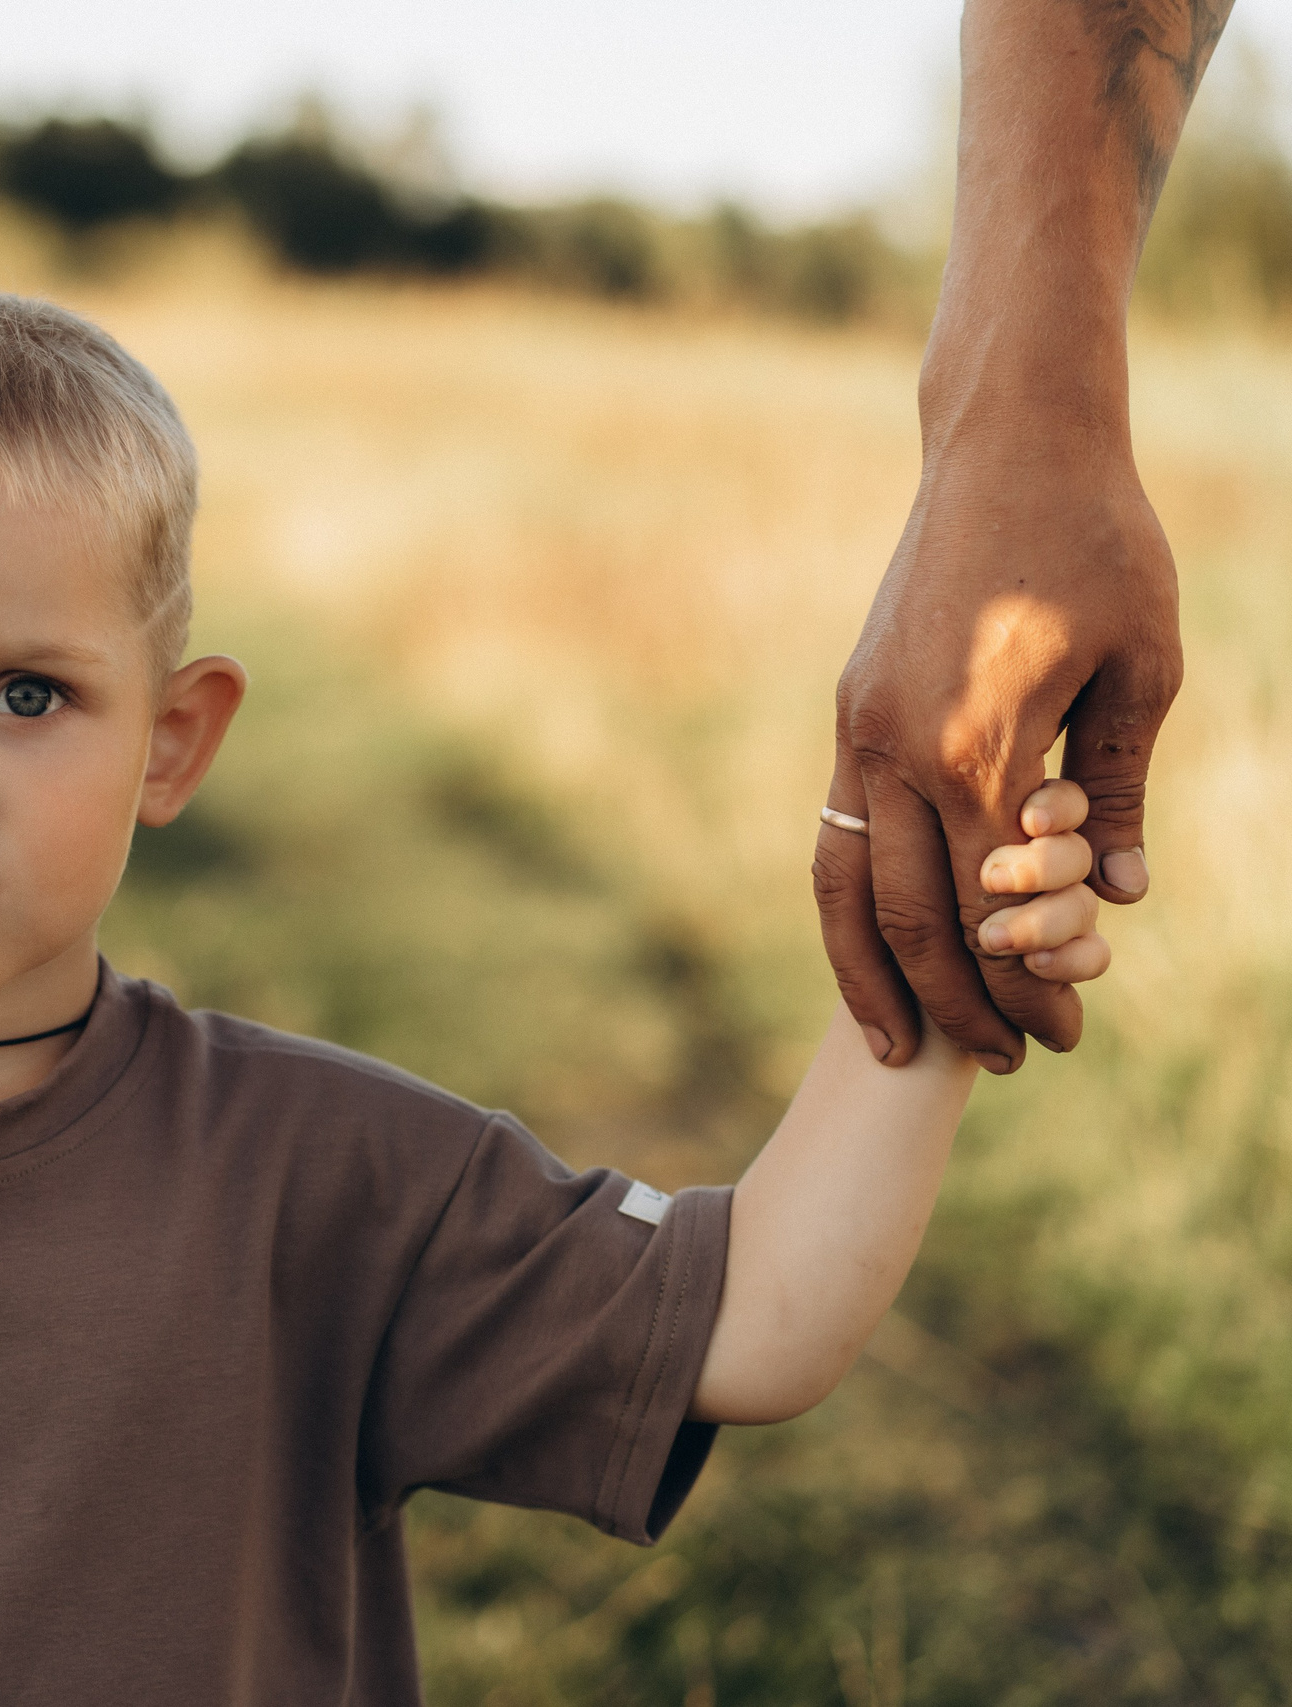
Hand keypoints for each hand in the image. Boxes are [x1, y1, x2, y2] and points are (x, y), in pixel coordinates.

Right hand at [816, 435, 1178, 1073]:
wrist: (1007, 447)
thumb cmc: (1097, 544)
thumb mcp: (1144, 665)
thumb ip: (1119, 783)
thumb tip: (1118, 898)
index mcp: (976, 746)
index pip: (993, 907)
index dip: (1027, 984)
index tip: (1063, 1037)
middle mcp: (897, 749)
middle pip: (913, 915)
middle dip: (958, 1001)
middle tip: (1004, 1062)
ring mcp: (859, 730)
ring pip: (845, 885)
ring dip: (873, 972)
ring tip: (897, 1044)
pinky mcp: (851, 710)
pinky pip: (837, 832)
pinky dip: (850, 902)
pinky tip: (873, 944)